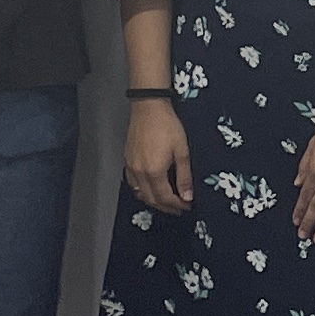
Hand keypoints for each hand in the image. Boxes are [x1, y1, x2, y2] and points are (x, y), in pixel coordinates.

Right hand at [123, 97, 193, 213]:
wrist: (148, 107)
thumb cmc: (167, 125)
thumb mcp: (181, 151)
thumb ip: (184, 176)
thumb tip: (187, 197)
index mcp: (154, 172)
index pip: (165, 198)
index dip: (177, 205)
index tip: (186, 207)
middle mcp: (140, 173)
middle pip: (152, 199)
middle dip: (166, 206)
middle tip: (178, 208)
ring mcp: (131, 167)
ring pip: (140, 193)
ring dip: (154, 200)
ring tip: (166, 201)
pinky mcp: (127, 160)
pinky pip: (133, 183)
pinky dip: (142, 191)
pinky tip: (149, 189)